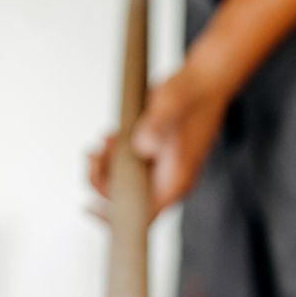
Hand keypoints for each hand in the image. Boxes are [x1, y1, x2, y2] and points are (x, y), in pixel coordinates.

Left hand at [86, 65, 230, 216]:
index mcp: (176, 179)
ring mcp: (163, 169)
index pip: (144, 215)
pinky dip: (116, 156)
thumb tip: (143, 146)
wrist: (206, 79)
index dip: (114, 217)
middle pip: (130, 201)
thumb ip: (156, 126)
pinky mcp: (157, 156)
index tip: (90, 207)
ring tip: (104, 142)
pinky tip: (112, 138)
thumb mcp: (171, 105)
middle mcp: (169, 179)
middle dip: (105, 181)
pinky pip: (131, 167)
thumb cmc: (193, 93)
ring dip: (109, 166)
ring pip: (128, 183)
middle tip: (94, 156)